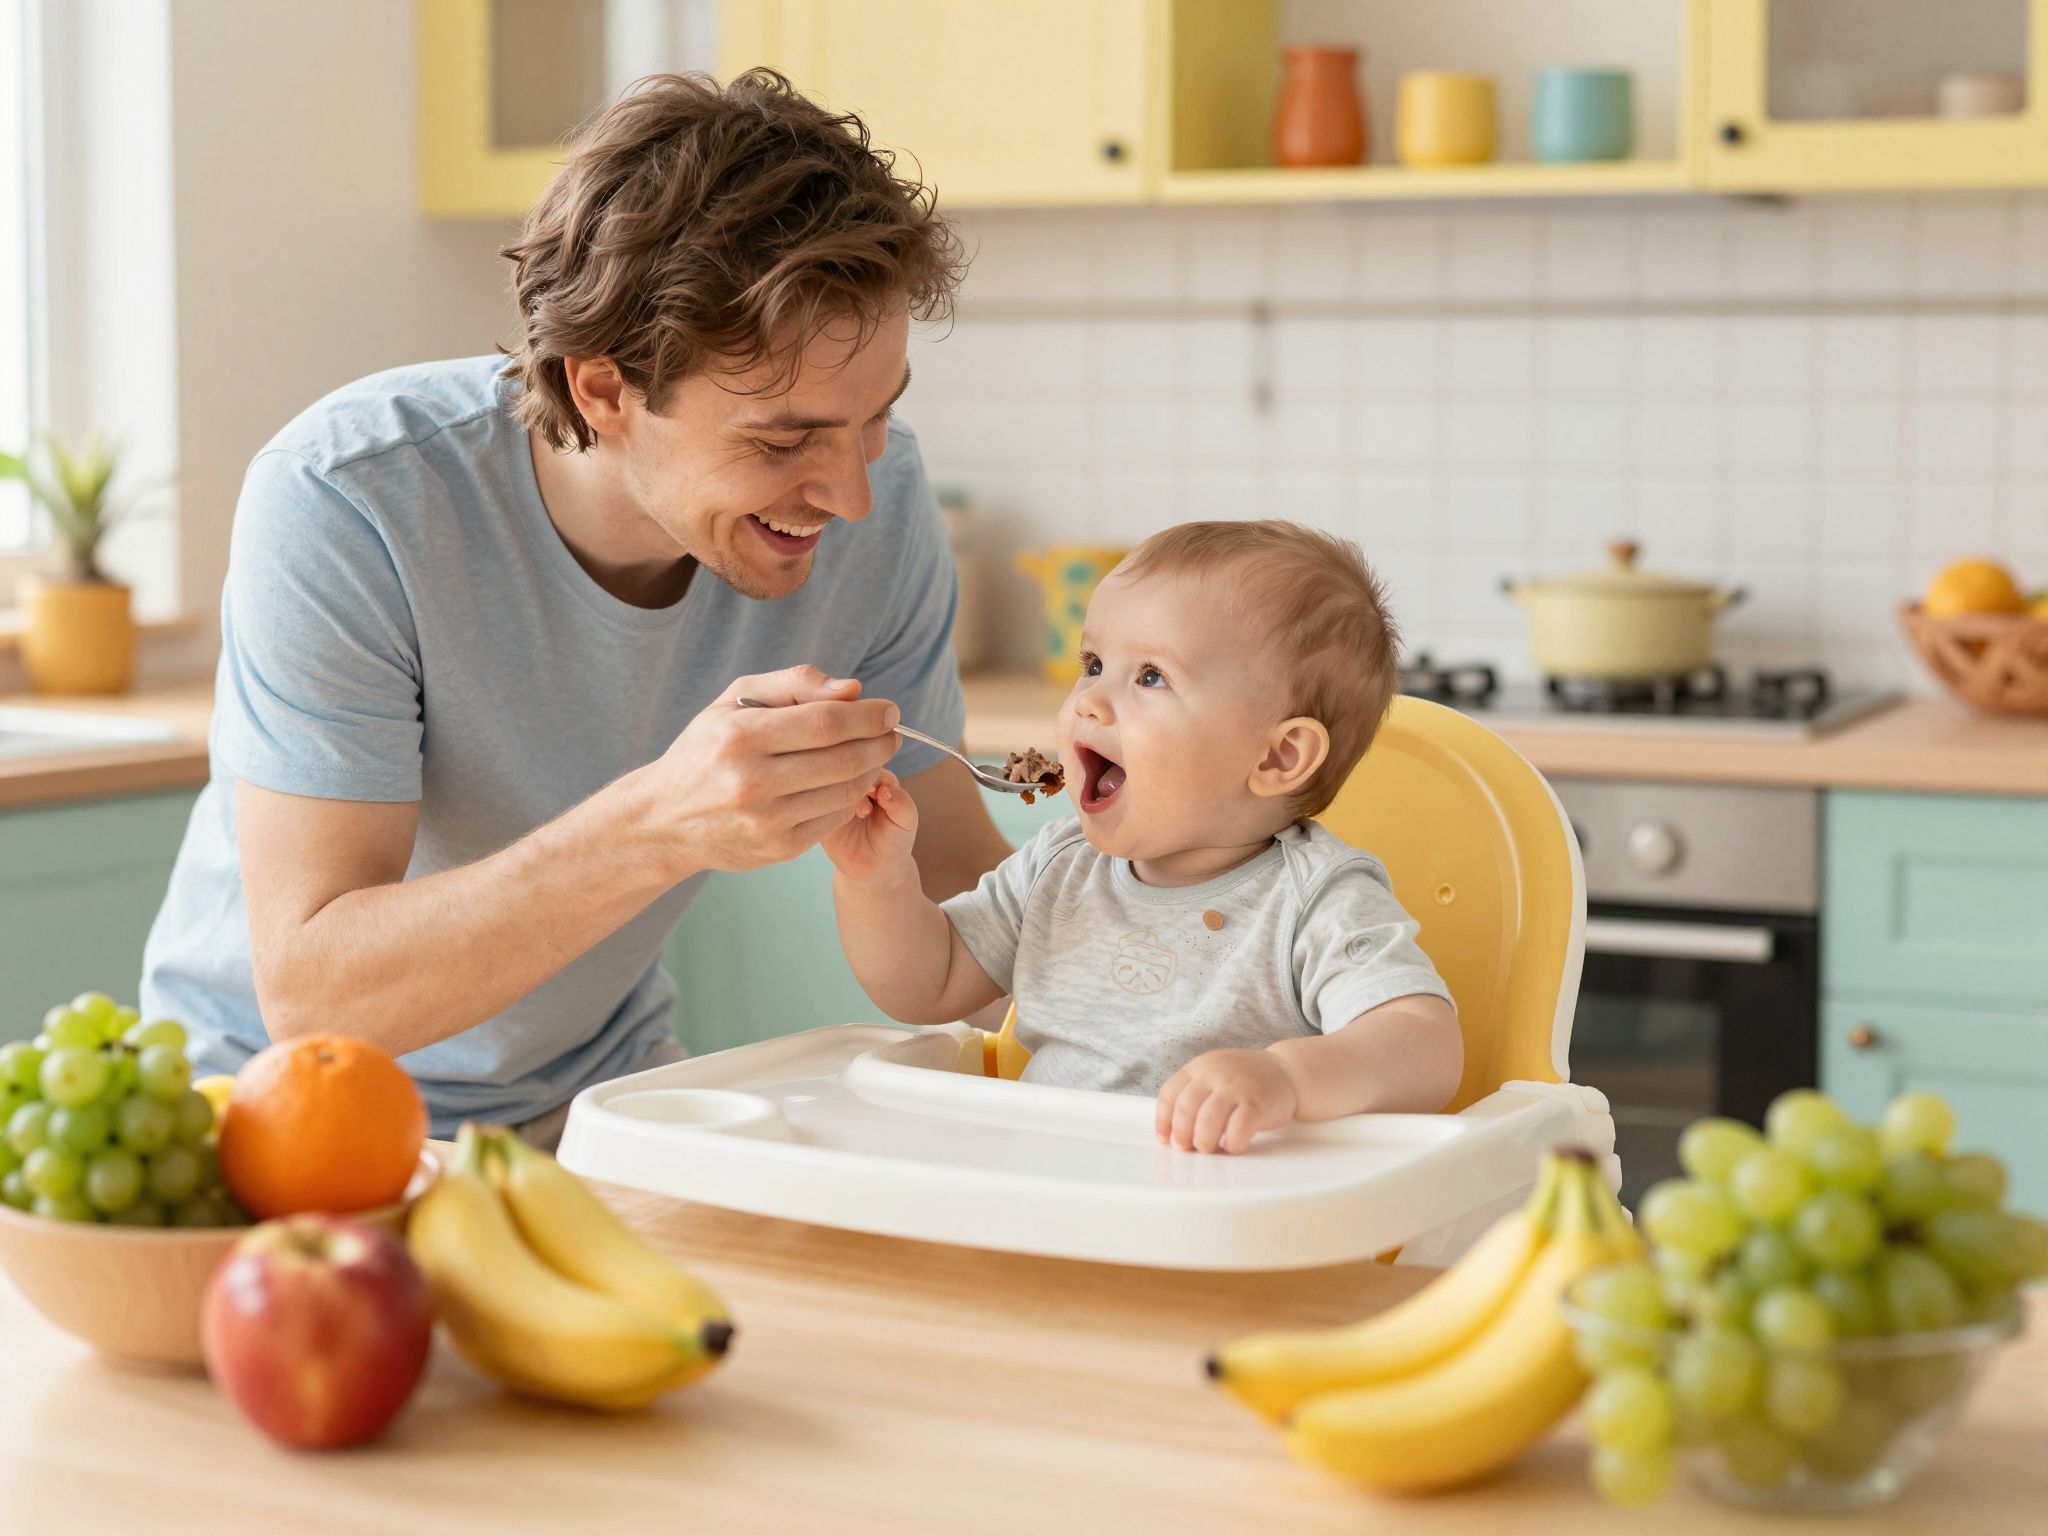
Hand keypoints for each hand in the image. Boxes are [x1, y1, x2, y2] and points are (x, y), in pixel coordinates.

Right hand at [639, 665, 900, 876]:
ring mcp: (766, 821)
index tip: (889, 710)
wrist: (665, 819)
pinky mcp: (778, 849)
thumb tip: (852, 689)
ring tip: (875, 754)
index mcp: (739, 737)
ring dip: (872, 770)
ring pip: (845, 791)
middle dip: (880, 742)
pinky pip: (833, 818)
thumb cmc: (708, 748)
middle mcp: (751, 782)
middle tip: (893, 733)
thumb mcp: (735, 700)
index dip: (867, 716)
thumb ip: (795, 683)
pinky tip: (851, 781)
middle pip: (843, 759)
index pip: (825, 722)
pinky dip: (852, 797)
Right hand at [822, 771, 919, 887]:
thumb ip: (901, 801)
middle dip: (860, 783)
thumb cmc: (893, 840)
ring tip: (862, 815)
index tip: (881, 794)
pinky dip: (830, 809)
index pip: (867, 759)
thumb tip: (884, 789)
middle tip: (870, 807)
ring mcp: (832, 797)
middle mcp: (850, 782)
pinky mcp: (817, 813)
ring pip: (830, 782)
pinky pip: (814, 803)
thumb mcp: (906, 820)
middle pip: (846, 767)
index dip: (873, 773)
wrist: (875, 869)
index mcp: (873, 776)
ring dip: (846, 795)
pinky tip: (845, 822)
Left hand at [1155, 1049, 1300, 1153]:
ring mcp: (1236, 1087)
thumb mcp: (1215, 1076)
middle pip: (1185, 1108)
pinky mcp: (1256, 1104)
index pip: (1170, 1093)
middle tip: (1185, 1149)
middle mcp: (1215, 1074)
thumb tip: (1172, 1134)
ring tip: (1208, 1149)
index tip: (1164, 1139)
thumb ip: (1195, 1095)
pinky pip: (1236, 1131)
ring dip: (1203, 1142)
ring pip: (1207, 1121)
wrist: (1287, 1072)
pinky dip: (1230, 1145)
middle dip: (1181, 1134)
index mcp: (1200, 1067)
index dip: (1163, 1120)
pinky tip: (1232, 1146)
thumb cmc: (1245, 1081)